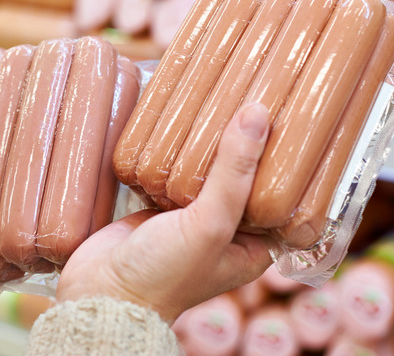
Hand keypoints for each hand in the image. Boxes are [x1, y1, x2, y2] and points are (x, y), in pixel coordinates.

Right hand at [57, 103, 274, 322]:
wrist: (100, 294)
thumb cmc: (163, 275)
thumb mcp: (210, 225)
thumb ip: (233, 172)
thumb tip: (257, 114)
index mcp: (252, 245)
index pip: (282, 196)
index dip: (289, 162)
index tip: (293, 122)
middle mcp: (226, 230)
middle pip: (244, 178)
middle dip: (248, 144)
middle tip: (256, 98)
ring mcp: (190, 218)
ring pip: (208, 171)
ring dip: (212, 142)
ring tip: (224, 100)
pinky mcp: (158, 207)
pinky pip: (174, 172)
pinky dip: (177, 150)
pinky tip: (182, 121)